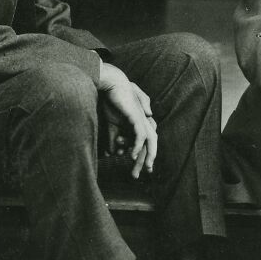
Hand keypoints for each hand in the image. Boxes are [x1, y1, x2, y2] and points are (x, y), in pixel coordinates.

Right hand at [98, 62, 156, 178]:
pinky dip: (138, 146)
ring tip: (140, 169)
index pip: (146, 144)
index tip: (138, 171)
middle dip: (144, 162)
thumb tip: (113, 153)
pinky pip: (141, 135)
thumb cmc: (111, 102)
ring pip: (149, 142)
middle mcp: (145, 122)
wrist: (111, 83)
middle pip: (149, 146)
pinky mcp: (137, 117)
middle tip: (137, 175)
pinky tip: (132, 155)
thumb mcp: (111, 125)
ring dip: (144, 157)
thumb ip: (113, 139)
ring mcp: (142, 119)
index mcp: (140, 124)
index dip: (143, 158)